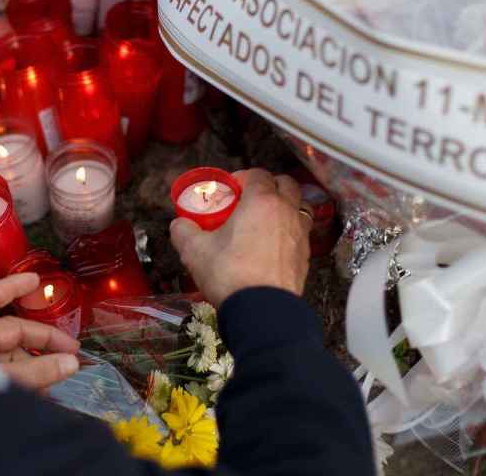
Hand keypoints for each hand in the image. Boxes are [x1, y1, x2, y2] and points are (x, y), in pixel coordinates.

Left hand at [0, 273, 80, 390]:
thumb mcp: (3, 381)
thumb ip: (38, 372)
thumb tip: (71, 362)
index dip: (13, 286)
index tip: (37, 281)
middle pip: (10, 331)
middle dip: (42, 341)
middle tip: (72, 352)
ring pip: (10, 357)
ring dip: (37, 365)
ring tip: (60, 378)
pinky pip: (5, 377)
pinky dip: (25, 381)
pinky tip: (45, 393)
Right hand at [170, 168, 311, 306]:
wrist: (261, 311)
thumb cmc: (230, 274)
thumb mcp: (195, 250)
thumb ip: (184, 231)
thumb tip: (179, 225)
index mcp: (261, 201)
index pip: (258, 174)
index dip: (242, 177)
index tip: (230, 189)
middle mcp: (286, 212)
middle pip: (286, 184)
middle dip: (269, 185)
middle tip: (249, 200)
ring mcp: (300, 234)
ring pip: (299, 207)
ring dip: (284, 207)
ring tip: (265, 221)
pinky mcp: (306, 256)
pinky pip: (300, 233)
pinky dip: (288, 231)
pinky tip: (272, 246)